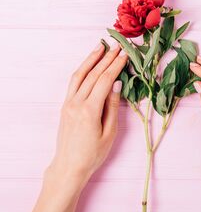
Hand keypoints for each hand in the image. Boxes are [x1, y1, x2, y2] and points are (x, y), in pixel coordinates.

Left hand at [32, 41, 127, 211]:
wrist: (69, 166)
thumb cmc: (93, 153)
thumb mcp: (109, 132)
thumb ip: (112, 106)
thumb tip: (116, 84)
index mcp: (89, 110)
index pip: (104, 80)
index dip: (115, 66)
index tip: (125, 55)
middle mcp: (76, 103)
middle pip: (93, 74)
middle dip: (106, 58)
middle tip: (117, 46)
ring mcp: (68, 103)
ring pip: (80, 75)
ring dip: (91, 59)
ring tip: (101, 46)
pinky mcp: (65, 105)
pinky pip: (73, 82)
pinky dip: (82, 70)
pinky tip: (89, 63)